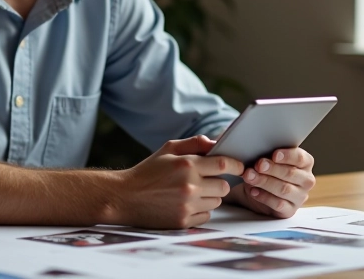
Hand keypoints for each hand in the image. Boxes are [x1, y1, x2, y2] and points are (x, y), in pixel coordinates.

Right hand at [111, 135, 243, 228]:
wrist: (125, 197)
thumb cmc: (148, 171)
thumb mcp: (168, 149)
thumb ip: (194, 143)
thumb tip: (216, 143)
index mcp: (187, 164)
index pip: (224, 164)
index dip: (236, 165)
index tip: (239, 167)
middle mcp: (190, 186)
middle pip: (224, 186)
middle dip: (219, 182)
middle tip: (206, 180)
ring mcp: (187, 205)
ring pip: (217, 201)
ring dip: (210, 196)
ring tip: (191, 191)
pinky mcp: (183, 221)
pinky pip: (206, 216)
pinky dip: (201, 210)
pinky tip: (185, 203)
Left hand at [228, 148, 314, 217]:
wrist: (256, 190)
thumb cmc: (264, 169)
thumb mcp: (266, 157)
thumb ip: (265, 150)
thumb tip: (253, 143)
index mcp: (305, 163)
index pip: (301, 158)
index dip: (288, 156)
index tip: (274, 154)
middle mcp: (306, 180)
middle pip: (291, 173)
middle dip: (272, 169)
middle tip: (258, 165)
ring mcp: (299, 197)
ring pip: (284, 189)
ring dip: (265, 181)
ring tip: (249, 176)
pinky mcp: (289, 210)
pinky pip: (278, 204)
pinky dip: (264, 197)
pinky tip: (253, 191)